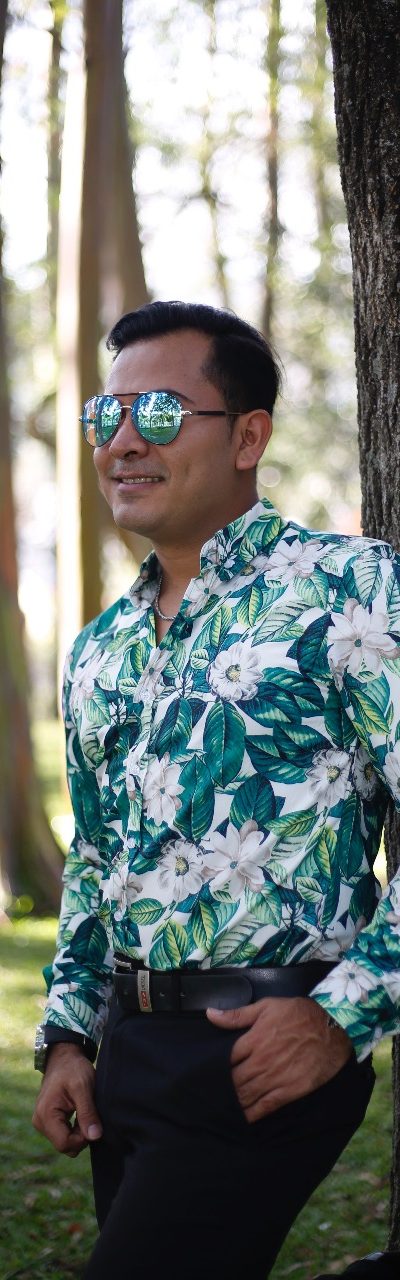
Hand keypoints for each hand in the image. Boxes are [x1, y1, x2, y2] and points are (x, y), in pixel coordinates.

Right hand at [32, 1043, 102, 1156]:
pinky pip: (62, 1135)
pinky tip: (79, 1114)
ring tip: (84, 1111)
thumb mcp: (84, 1087)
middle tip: (89, 1115)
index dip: (82, 1139)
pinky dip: (74, 1129)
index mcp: (45, 1114)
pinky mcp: (47, 1121)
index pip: (64, 1144)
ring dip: (78, 1133)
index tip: (92, 1123)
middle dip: (80, 1136)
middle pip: (64, 1146)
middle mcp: (39, 1121)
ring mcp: (42, 1122)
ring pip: (64, 1142)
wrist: (64, 1058)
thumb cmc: (73, 1069)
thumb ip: (88, 1112)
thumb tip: (95, 1137)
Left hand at [207, 996, 351, 1121]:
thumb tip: (210, 1014)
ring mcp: (274, 1078)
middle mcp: (261, 1061)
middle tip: (209, 1095)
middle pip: (233, 1080)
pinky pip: (264, 1107)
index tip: (205, 1075)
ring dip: (233, 1103)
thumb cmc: (299, 1014)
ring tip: (221, 1108)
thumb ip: (237, 1014)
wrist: (333, 1029)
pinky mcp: (288, 1091)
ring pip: (246, 1095)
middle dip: (221, 1088)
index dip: (214, 1069)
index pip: (225, 1059)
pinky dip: (251, 1115)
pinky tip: (242, 1118)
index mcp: (253, 1039)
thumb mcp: (268, 1006)